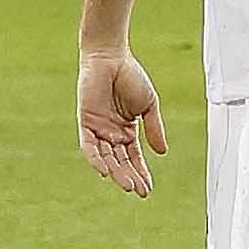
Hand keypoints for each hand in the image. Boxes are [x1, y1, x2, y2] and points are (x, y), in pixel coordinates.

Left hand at [77, 46, 166, 194]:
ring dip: (116, 172)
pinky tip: (105, 171)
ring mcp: (98, 129)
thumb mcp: (149, 105)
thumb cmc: (130, 75)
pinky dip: (96, 159)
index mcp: (127, 131)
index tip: (147, 190)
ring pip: (107, 158)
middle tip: (138, 191)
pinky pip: (89, 146)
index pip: (134, 158)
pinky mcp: (86, 122)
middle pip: (120, 161)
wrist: (112, 57)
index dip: (141, 173)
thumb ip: (154, 128)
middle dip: (129, 177)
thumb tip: (162, 153)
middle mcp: (111, 133)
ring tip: (128, 185)